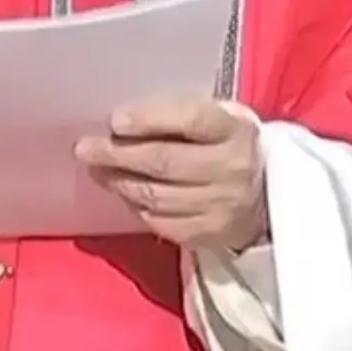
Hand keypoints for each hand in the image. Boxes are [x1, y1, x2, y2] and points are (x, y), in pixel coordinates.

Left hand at [75, 97, 268, 252]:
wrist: (266, 194)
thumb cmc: (226, 144)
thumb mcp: (217, 117)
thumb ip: (178, 114)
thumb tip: (121, 122)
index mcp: (235, 129)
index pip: (191, 120)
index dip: (150, 119)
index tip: (116, 121)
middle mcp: (232, 168)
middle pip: (165, 162)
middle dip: (118, 155)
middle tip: (85, 149)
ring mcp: (221, 206)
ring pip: (157, 196)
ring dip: (120, 182)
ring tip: (97, 170)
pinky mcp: (209, 235)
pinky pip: (161, 223)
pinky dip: (137, 207)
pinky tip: (125, 193)